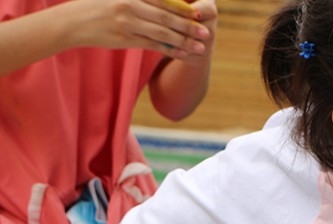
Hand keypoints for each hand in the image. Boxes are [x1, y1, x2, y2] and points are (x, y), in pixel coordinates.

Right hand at [64, 0, 213, 58]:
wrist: (73, 22)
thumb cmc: (99, 6)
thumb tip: (169, 1)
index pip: (163, 0)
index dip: (183, 8)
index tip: (199, 14)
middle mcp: (130, 6)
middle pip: (166, 17)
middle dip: (188, 26)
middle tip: (205, 33)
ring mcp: (127, 23)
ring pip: (161, 33)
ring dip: (183, 41)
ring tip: (199, 47)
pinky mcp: (124, 39)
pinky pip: (152, 45)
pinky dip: (169, 49)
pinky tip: (182, 54)